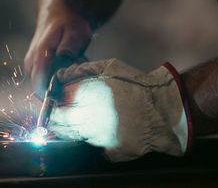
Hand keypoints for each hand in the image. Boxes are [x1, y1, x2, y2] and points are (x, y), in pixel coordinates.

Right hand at [24, 9, 90, 96]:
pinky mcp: (33, 67)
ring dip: (54, 93)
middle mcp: (31, 63)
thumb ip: (70, 47)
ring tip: (72, 87)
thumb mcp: (76, 32)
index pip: (40, 86)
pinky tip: (65, 80)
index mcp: (40, 55)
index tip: (68, 105)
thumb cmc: (69, 23)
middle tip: (75, 101)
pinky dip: (52, 86)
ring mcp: (30, 65)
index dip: (53, 99)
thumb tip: (63, 59)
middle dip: (55, 99)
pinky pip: (41, 83)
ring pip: (39, 88)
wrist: (58, 13)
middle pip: (39, 91)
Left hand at [48, 59, 192, 161]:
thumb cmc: (137, 84)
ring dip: (77, 127)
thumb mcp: (109, 67)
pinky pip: (96, 147)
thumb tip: (60, 76)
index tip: (53, 101)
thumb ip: (81, 70)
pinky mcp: (113, 151)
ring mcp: (100, 137)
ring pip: (76, 135)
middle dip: (57, 118)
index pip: (56, 103)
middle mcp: (90, 118)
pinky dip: (97, 139)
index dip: (52, 102)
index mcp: (88, 96)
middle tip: (64, 112)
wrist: (165, 107)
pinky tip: (107, 129)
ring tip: (94, 117)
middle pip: (61, 122)